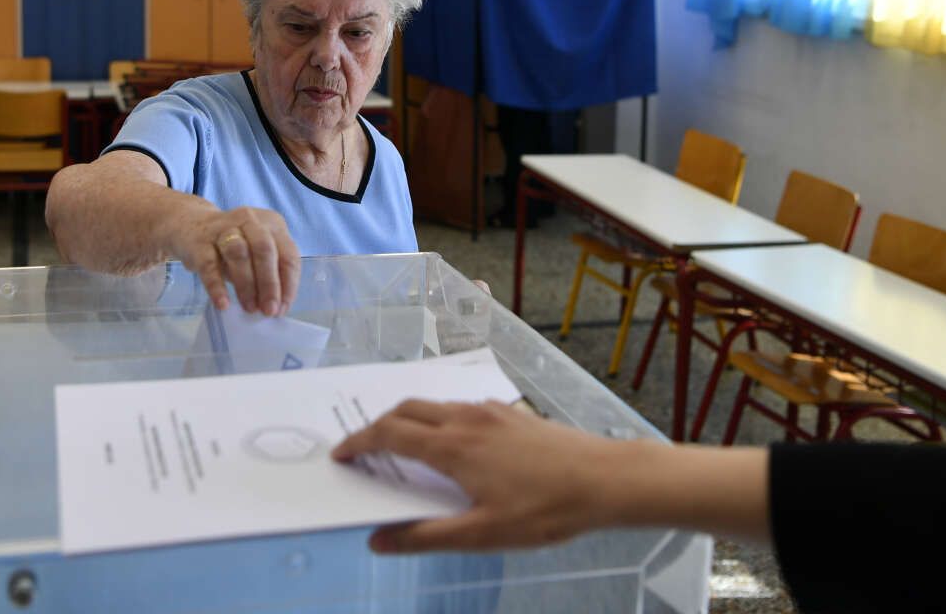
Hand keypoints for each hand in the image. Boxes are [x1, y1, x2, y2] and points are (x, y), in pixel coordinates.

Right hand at [170, 204, 300, 315]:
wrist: (190, 226)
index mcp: (272, 224)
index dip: (288, 284)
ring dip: (247, 284)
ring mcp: (223, 228)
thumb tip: (275, 307)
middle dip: (270, 284)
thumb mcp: (255, 254)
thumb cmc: (232, 245)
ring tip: (249, 308)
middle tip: (268, 310)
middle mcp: (250, 221)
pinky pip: (209, 264)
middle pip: (264, 250)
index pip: (288, 254)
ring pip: (238, 253)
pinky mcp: (199, 241)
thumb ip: (267, 275)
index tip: (282, 309)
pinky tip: (223, 304)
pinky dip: (217, 286)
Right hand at [331, 399, 626, 552]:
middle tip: (364, 449)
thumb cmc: (545, 510)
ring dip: (410, 419)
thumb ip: (426, 537)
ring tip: (403, 446)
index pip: (389, 434)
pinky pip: (462, 407)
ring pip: (436, 405)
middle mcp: (466, 419)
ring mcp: (492, 411)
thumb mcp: (482, 535)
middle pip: (407, 409)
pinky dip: (440, 419)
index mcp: (452, 447)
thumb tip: (378, 540)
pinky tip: (454, 444)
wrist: (605, 479)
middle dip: (378, 424)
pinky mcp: (513, 413)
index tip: (341, 456)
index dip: (359, 442)